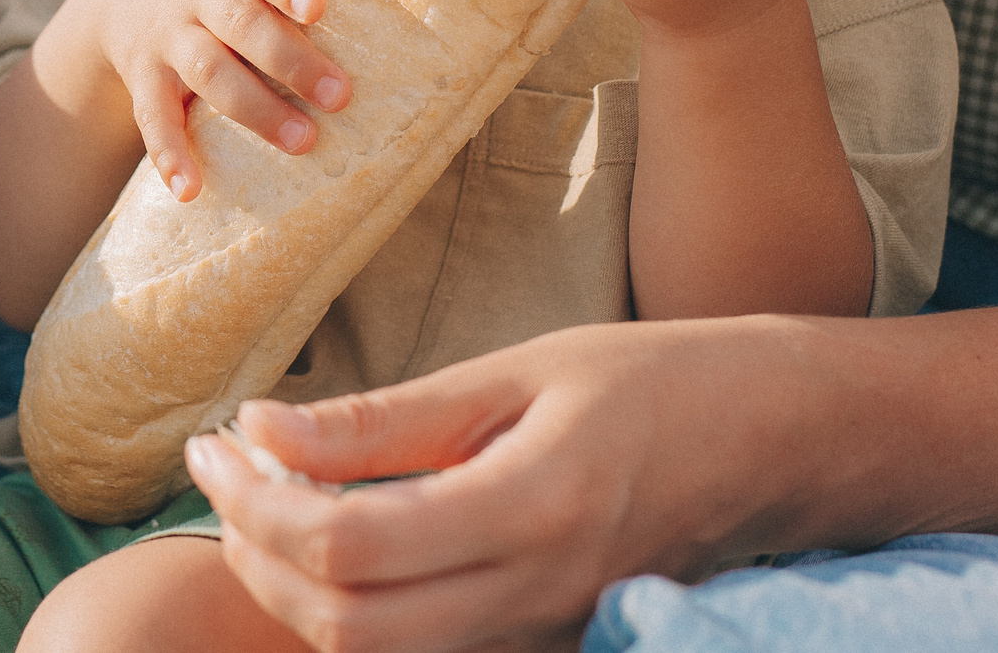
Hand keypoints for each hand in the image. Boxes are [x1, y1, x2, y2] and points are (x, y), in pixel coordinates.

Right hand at [37, 0, 348, 200]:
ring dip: (254, 109)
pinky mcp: (142, 76)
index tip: (317, 8)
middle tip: (339, 96)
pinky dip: (169, 154)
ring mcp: (165, 34)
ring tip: (302, 141)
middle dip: (290, 60)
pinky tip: (190, 190)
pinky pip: (152, 117)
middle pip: (239, 20)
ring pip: (207, 70)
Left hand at [185, 319, 822, 652]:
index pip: (349, 548)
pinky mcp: (544, 646)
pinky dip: (351, 607)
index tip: (218, 437)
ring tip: (263, 497)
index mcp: (532, 509)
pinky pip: (421, 652)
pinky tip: (331, 535)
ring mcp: (543, 636)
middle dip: (254, 553)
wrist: (779, 443)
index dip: (258, 501)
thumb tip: (260, 428)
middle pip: (344, 626)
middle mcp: (536, 596)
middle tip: (223, 470)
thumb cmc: (654, 383)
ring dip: (292, 587)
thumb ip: (385, 418)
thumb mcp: (517, 372)